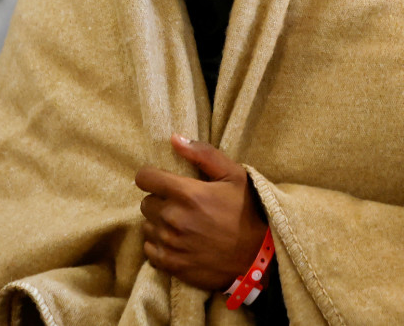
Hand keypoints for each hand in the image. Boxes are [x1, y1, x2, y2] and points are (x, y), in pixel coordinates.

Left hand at [134, 134, 268, 291]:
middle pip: (145, 202)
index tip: (164, 182)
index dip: (152, 177)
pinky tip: (178, 242)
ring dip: (159, 224)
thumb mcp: (234, 176)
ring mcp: (170, 243)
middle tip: (180, 206)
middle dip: (159, 201)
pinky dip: (159, 245)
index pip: (144, 177)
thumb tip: (174, 139)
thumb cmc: (247, 212)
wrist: (259, 257)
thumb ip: (203, 154)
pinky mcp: (171, 264)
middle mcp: (173, 218)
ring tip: (182, 225)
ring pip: (147, 226)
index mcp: (186, 193)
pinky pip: (149, 249)